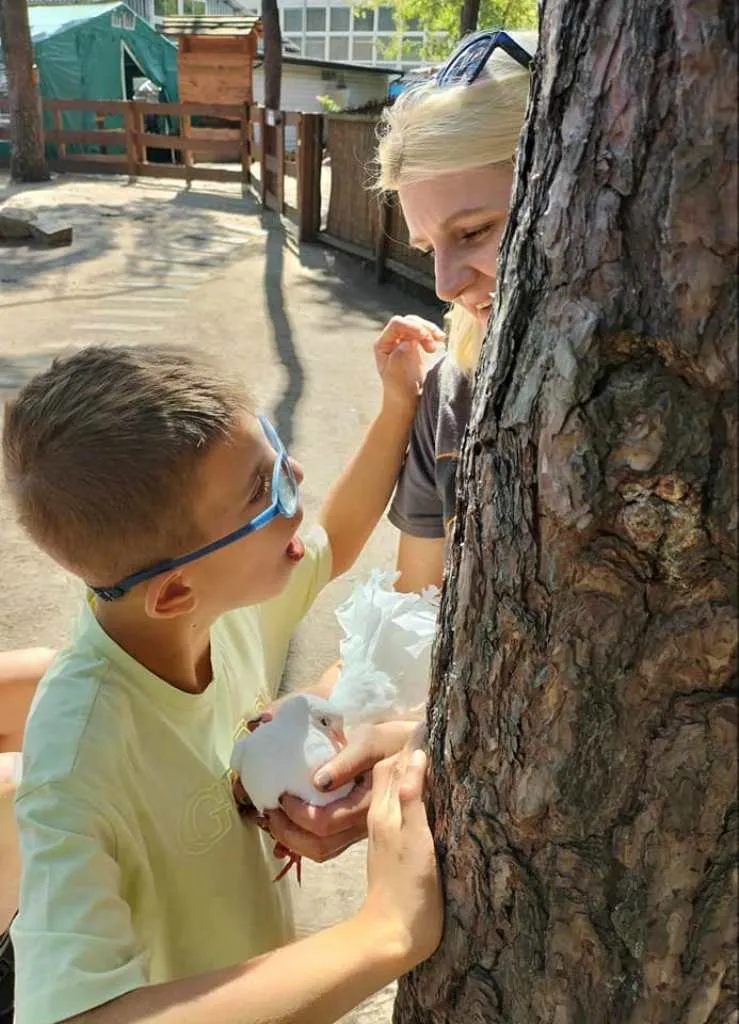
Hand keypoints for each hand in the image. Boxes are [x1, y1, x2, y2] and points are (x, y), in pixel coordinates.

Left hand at [258, 722, 420, 863]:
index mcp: (367, 804)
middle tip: (268, 812)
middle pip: (319, 845)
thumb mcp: (372, 740)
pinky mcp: (358, 827)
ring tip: (275, 819)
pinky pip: (329, 844)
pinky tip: (293, 823)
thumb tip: (318, 781)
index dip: (297, 813)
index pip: (324, 822)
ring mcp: (361, 829)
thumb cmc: (395, 741)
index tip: (280, 794)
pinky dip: (305, 839)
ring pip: (323, 850)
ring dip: (293, 839)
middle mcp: (364, 824)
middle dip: (288, 832)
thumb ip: (347, 761)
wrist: (420, 750)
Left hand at [361, 747, 442, 969]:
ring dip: (409, 773)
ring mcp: (387, 834)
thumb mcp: (415, 839)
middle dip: (406, 753)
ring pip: (395, 791)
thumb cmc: (408, 887)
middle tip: (433, 733)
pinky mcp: (395, 849)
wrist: (393, 935)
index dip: (408, 743)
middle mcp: (382, 817)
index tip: (429, 722)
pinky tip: (428, 798)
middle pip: (390, 774)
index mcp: (384, 810)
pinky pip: (401, 810)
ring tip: (434, 758)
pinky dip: (413, 796)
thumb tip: (416, 754)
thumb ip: (413, 797)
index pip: (392, 763)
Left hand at [374, 316, 444, 416]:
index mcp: (382, 344)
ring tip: (438, 344)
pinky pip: (424, 333)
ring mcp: (403, 341)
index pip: (396, 324)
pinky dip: (433, 336)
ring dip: (430, 332)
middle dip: (423, 329)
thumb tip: (408, 341)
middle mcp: (391, 340)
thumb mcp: (397, 374)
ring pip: (418, 325)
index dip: (412, 326)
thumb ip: (400, 355)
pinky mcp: (414, 346)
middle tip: (434, 346)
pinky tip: (440, 342)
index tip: (426, 336)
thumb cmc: (399, 391)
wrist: (406, 402)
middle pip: (409, 322)